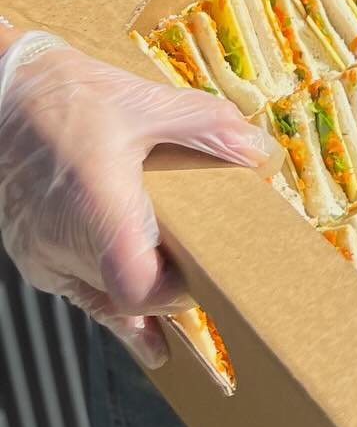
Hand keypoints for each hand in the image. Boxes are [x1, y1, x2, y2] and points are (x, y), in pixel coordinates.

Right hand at [0, 34, 269, 367]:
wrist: (7, 95)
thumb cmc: (74, 96)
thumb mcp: (149, 102)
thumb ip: (210, 127)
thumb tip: (261, 153)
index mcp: (97, 205)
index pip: (137, 287)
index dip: (175, 293)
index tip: (206, 274)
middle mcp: (63, 240)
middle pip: (125, 298)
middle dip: (170, 293)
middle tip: (212, 279)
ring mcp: (42, 255)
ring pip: (101, 302)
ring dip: (141, 302)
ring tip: (187, 299)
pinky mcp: (32, 255)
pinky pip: (78, 293)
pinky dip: (111, 304)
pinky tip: (142, 331)